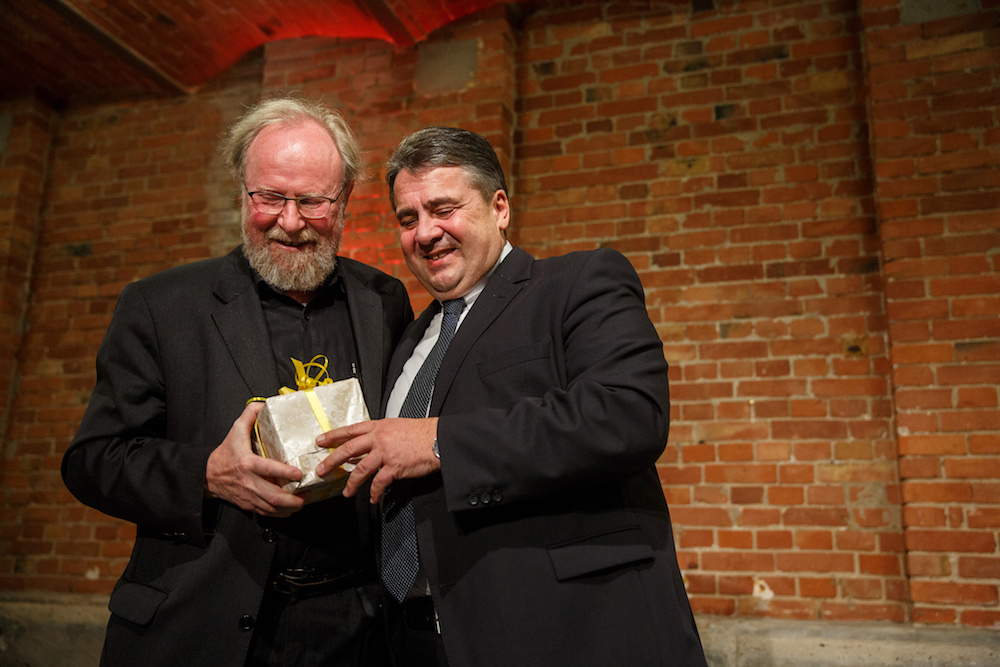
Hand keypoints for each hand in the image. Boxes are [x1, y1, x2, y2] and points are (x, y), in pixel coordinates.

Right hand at [205, 401, 304, 516]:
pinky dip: (281, 513)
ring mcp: (249, 496)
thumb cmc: (225, 453)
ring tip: (303, 502)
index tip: (299, 474)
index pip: (268, 470)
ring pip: (272, 508)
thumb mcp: (235, 431)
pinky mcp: (249, 504)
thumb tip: (263, 404)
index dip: (285, 473)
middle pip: (273, 496)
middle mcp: (249, 483)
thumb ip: (249, 416)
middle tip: (307, 494)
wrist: (208, 476)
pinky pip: (267, 513)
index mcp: (247, 464)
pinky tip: (291, 509)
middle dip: (293, 499)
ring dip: (290, 508)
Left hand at [315, 417, 438, 503]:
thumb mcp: (397, 426)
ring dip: (351, 483)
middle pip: (349, 449)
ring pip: (360, 469)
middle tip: (321, 469)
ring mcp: (385, 453)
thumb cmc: (422, 433)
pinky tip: (373, 498)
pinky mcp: (394, 467)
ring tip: (346, 492)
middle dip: (332, 460)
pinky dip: (375, 493)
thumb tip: (371, 442)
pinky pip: (379, 483)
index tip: (321, 441)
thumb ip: (382, 434)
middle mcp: (379, 439)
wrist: (438, 439)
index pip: (351, 430)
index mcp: (379, 427)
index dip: (333, 436)